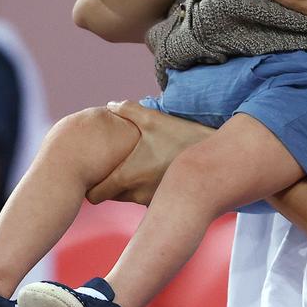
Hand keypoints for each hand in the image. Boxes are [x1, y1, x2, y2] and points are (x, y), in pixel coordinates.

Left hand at [86, 101, 214, 205]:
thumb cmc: (180, 138)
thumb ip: (127, 110)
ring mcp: (151, 200)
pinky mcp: (165, 201)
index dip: (91, 186)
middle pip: (110, 196)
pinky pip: (146, 199)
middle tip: (115, 165)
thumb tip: (110, 105)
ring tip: (138, 166)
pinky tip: (154, 171)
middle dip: (109, 183)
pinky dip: (145, 188)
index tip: (96, 174)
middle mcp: (136, 193)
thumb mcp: (153, 119)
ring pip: (128, 198)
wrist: (214, 160)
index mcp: (127, 176)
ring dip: (128, 186)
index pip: (95, 196)